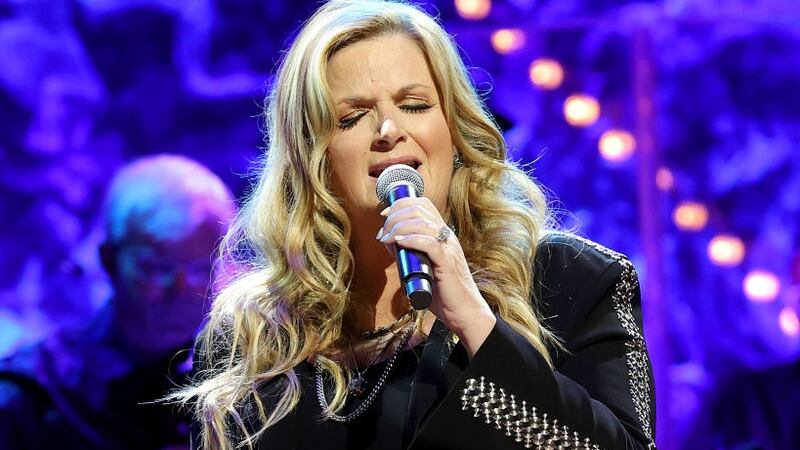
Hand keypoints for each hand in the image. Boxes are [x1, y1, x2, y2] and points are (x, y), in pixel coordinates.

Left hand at [378, 197, 495, 356]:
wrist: (464, 311)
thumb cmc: (443, 292)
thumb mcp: (422, 267)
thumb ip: (407, 252)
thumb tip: (388, 241)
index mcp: (442, 234)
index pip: (422, 204)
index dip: (401, 204)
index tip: (385, 216)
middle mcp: (447, 236)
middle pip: (418, 209)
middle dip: (395, 216)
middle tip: (383, 232)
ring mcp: (448, 248)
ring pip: (422, 223)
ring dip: (398, 227)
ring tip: (386, 238)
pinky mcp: (447, 262)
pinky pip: (429, 243)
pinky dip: (410, 239)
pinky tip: (398, 242)